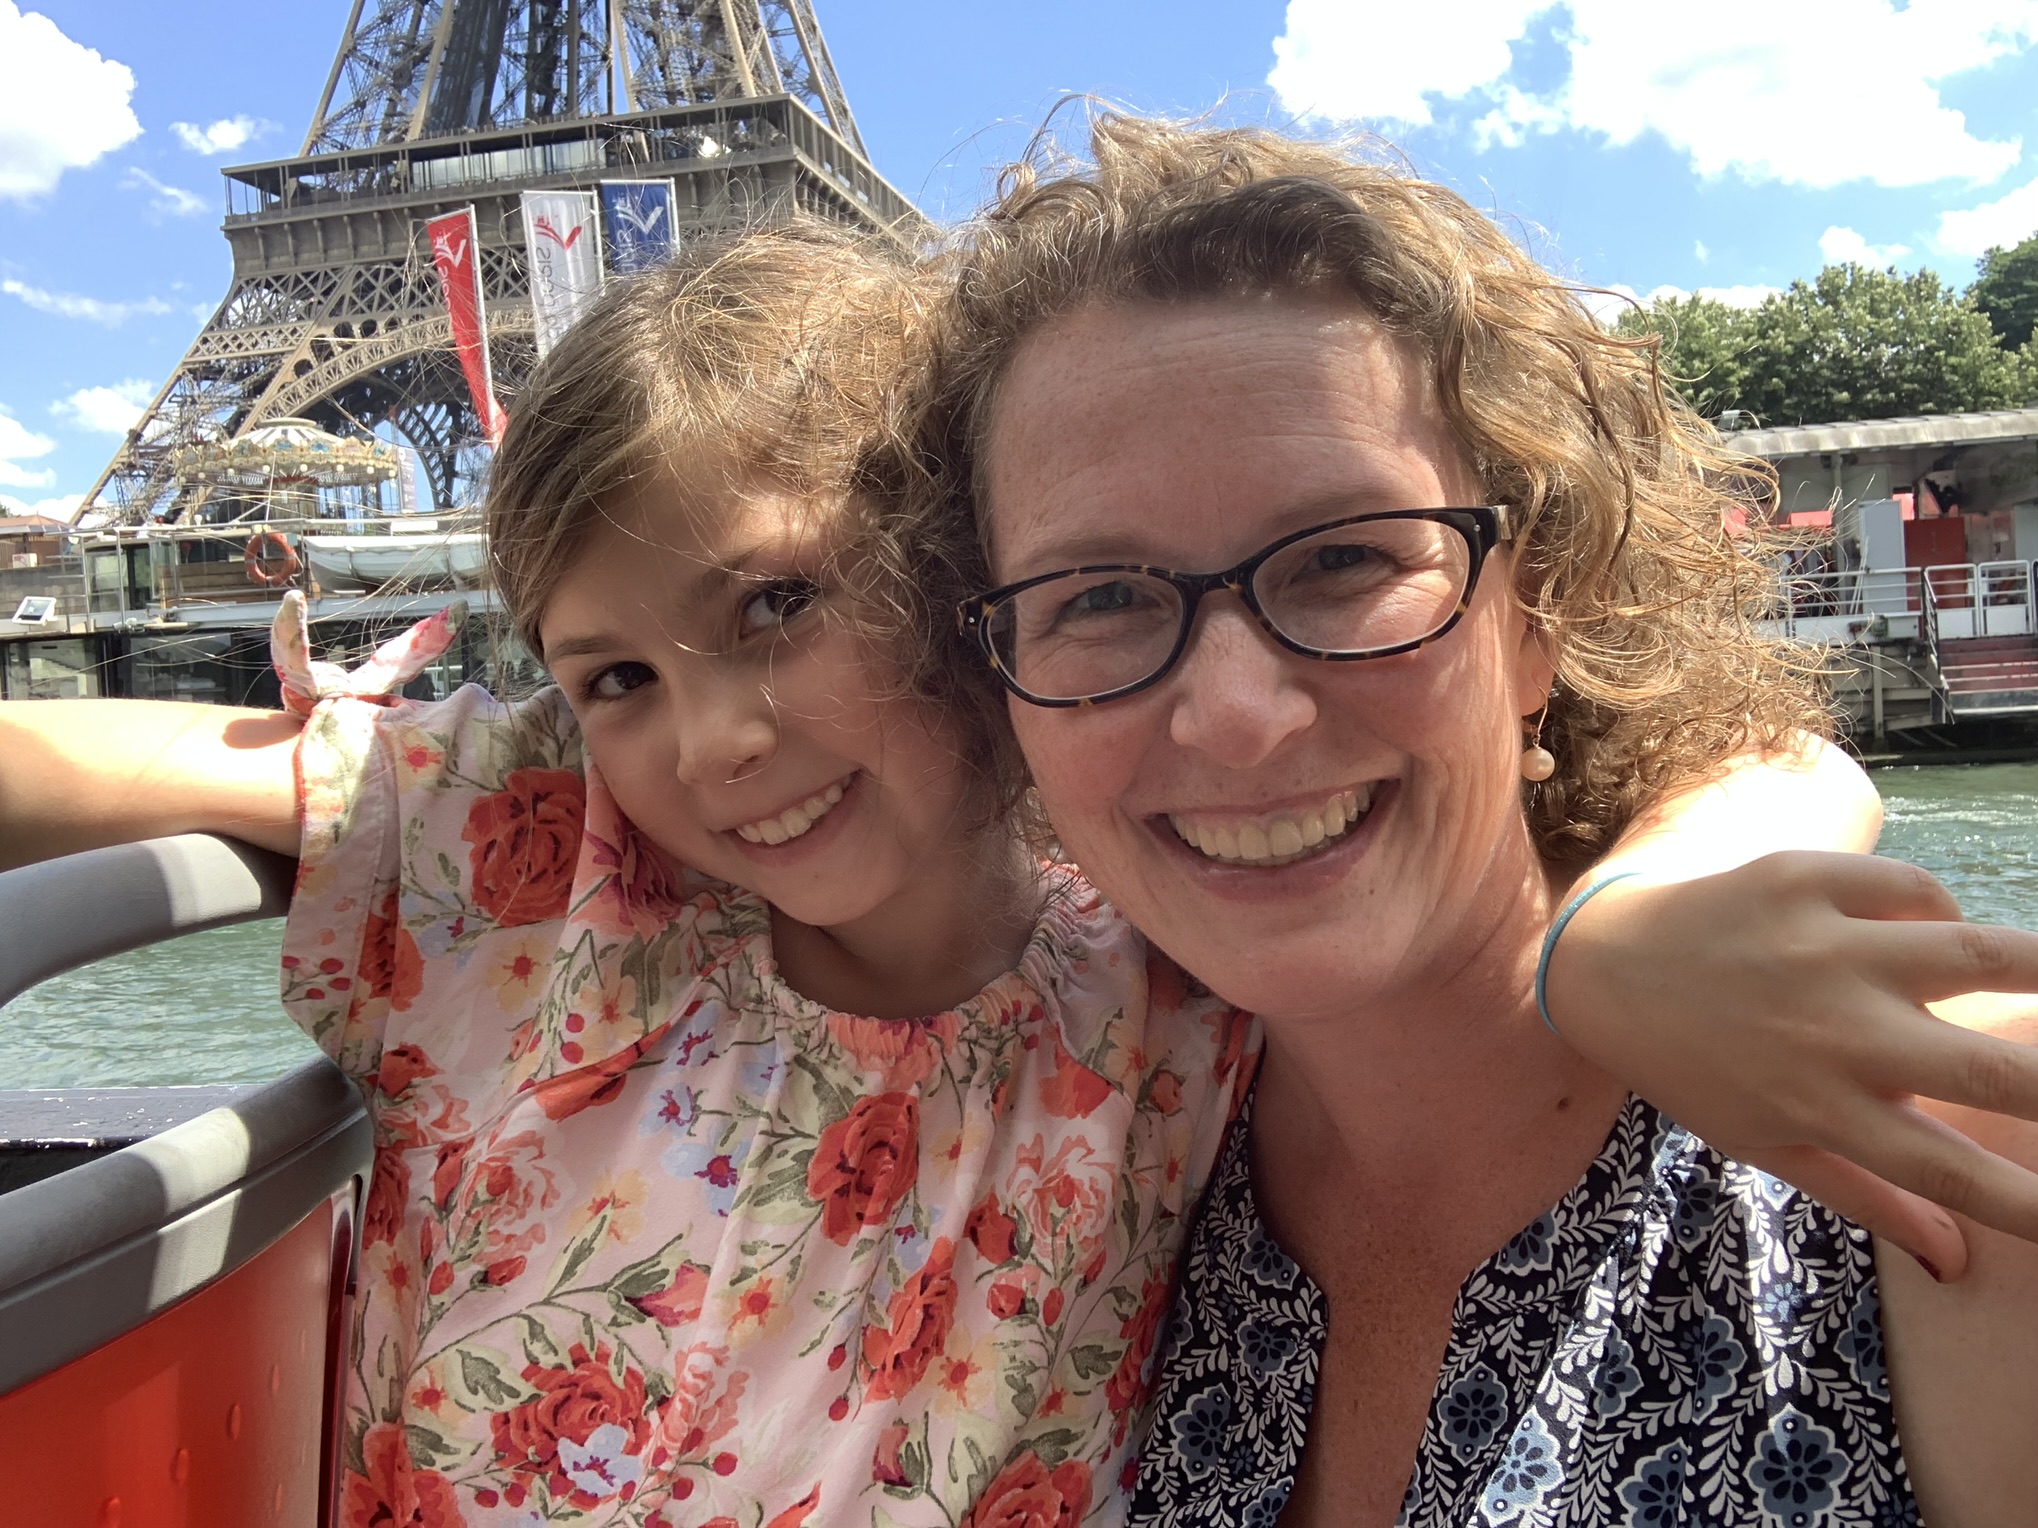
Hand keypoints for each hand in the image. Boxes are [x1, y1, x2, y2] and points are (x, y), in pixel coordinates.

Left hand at [1543, 851, 2037, 1281]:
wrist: (1600, 967)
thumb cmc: (1693, 1067)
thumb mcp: (1765, 1145)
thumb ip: (1869, 1198)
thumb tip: (1959, 1260)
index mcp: (1828, 1113)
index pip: (1960, 1175)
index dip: (2035, 1202)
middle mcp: (1835, 1037)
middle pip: (1994, 1068)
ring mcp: (1822, 953)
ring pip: (1979, 952)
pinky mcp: (1801, 882)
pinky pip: (1913, 889)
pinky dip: (1939, 908)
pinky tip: (1939, 928)